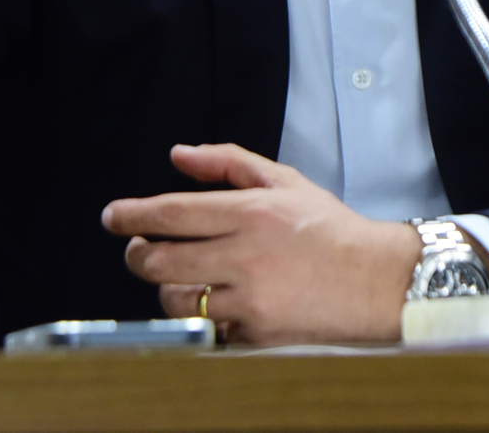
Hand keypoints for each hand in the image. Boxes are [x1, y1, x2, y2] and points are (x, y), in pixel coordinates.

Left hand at [101, 143, 421, 344]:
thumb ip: (227, 163)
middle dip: (138, 255)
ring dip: (166, 288)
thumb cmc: (329, 230)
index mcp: (250, 213)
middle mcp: (245, 255)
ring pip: (176, 298)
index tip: (113, 218)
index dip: (132, 216)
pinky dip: (204, 317)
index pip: (171, 213)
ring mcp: (249, 298)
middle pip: (160, 260)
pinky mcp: (255, 333)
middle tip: (138, 250)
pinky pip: (207, 328)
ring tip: (177, 277)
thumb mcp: (284, 181)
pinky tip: (215, 302)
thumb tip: (179, 155)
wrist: (375, 282)